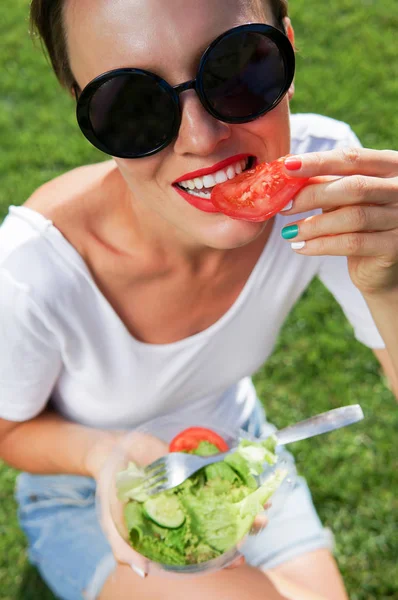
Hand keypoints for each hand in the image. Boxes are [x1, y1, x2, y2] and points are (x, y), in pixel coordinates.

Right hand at [87, 431, 269, 572]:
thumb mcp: (113, 522)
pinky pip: (218, 470)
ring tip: (265, 503)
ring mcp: (193, 487)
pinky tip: (251, 476)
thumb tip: (144, 573)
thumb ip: (125, 548)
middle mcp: (187, 511)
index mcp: (172, 530)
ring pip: (225, 498)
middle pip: (220, 522)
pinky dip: (236, 474)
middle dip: (243, 526)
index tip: (240, 560)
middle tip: (260, 524)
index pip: (202, 549)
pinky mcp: (194, 464)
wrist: (110, 451)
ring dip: (246, 501)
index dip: (222, 557)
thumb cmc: (111, 491)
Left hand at [281, 148, 397, 295]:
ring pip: (352, 217)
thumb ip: (325, 183)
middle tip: (285, 207)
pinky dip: (321, 245)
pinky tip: (301, 248)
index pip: (352, 158)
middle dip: (313, 195)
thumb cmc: (361, 223)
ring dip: (313, 225)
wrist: (383, 266)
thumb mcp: (345, 198)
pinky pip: (352, 243)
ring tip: (289, 233)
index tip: (287, 167)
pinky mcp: (394, 247)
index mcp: (391, 166)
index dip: (318, 161)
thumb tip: (288, 172)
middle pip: (354, 187)